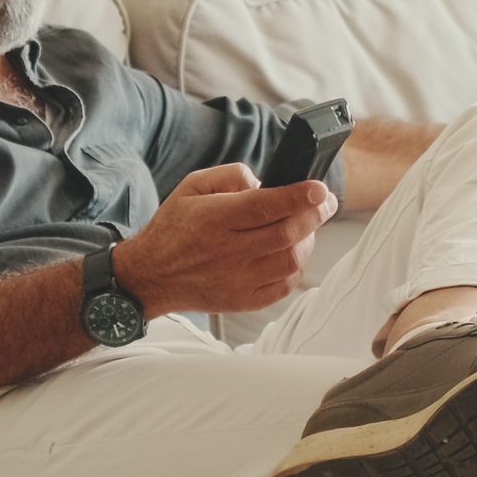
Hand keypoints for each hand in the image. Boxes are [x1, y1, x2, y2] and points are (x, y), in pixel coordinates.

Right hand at [112, 163, 337, 318]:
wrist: (152, 275)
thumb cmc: (174, 228)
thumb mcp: (192, 186)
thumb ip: (229, 176)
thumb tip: (263, 182)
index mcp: (214, 220)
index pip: (265, 206)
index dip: (298, 196)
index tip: (319, 189)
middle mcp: (227, 252)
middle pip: (286, 233)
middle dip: (314, 215)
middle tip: (325, 202)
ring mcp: (237, 281)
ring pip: (290, 261)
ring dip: (307, 241)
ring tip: (305, 226)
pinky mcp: (243, 301)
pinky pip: (283, 286)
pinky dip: (296, 267)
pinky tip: (291, 252)